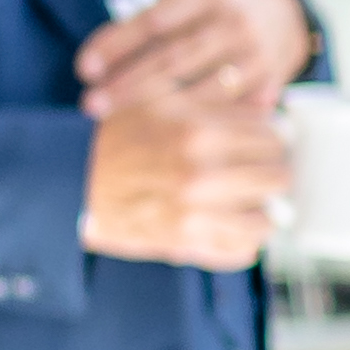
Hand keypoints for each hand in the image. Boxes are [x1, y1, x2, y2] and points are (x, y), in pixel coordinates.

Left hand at [74, 0, 310, 117]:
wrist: (288, 14)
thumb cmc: (218, 8)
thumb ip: (143, 23)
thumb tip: (92, 63)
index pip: (156, 21)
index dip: (118, 45)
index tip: (85, 69)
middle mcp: (238, 20)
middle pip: (174, 59)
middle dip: (128, 85)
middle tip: (91, 105)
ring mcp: (258, 54)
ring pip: (200, 90)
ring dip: (156, 110)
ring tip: (116, 123)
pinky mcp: (271, 84)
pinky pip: (228, 111)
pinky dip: (195, 123)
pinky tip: (164, 135)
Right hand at [79, 80, 288, 267]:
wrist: (72, 181)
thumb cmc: (115, 138)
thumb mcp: (161, 99)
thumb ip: (215, 97)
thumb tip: (267, 104)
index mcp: (200, 132)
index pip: (272, 137)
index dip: (276, 137)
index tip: (270, 142)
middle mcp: (202, 174)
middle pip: (278, 176)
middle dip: (275, 171)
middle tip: (265, 170)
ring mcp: (195, 215)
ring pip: (266, 219)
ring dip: (265, 210)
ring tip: (255, 202)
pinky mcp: (185, 245)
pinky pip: (240, 252)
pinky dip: (245, 242)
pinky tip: (236, 227)